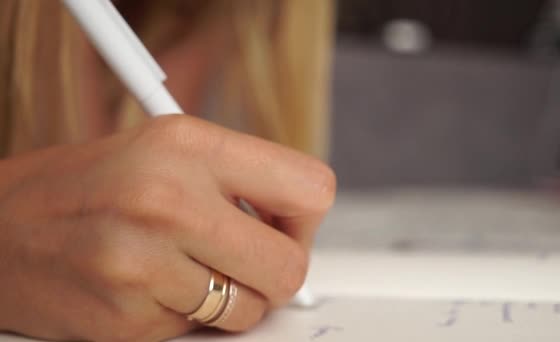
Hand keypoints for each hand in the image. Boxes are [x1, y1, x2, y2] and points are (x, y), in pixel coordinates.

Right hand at [0, 115, 335, 340]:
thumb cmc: (83, 188)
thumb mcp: (162, 150)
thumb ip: (237, 179)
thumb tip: (299, 220)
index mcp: (186, 143)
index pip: (310, 187)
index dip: (305, 218)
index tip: (283, 227)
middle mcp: (167, 197)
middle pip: (290, 265)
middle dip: (276, 272)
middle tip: (243, 262)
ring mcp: (144, 262)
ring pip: (248, 309)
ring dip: (228, 299)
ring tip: (184, 271)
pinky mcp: (125, 318)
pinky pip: (197, 332)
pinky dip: (182, 316)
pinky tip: (148, 288)